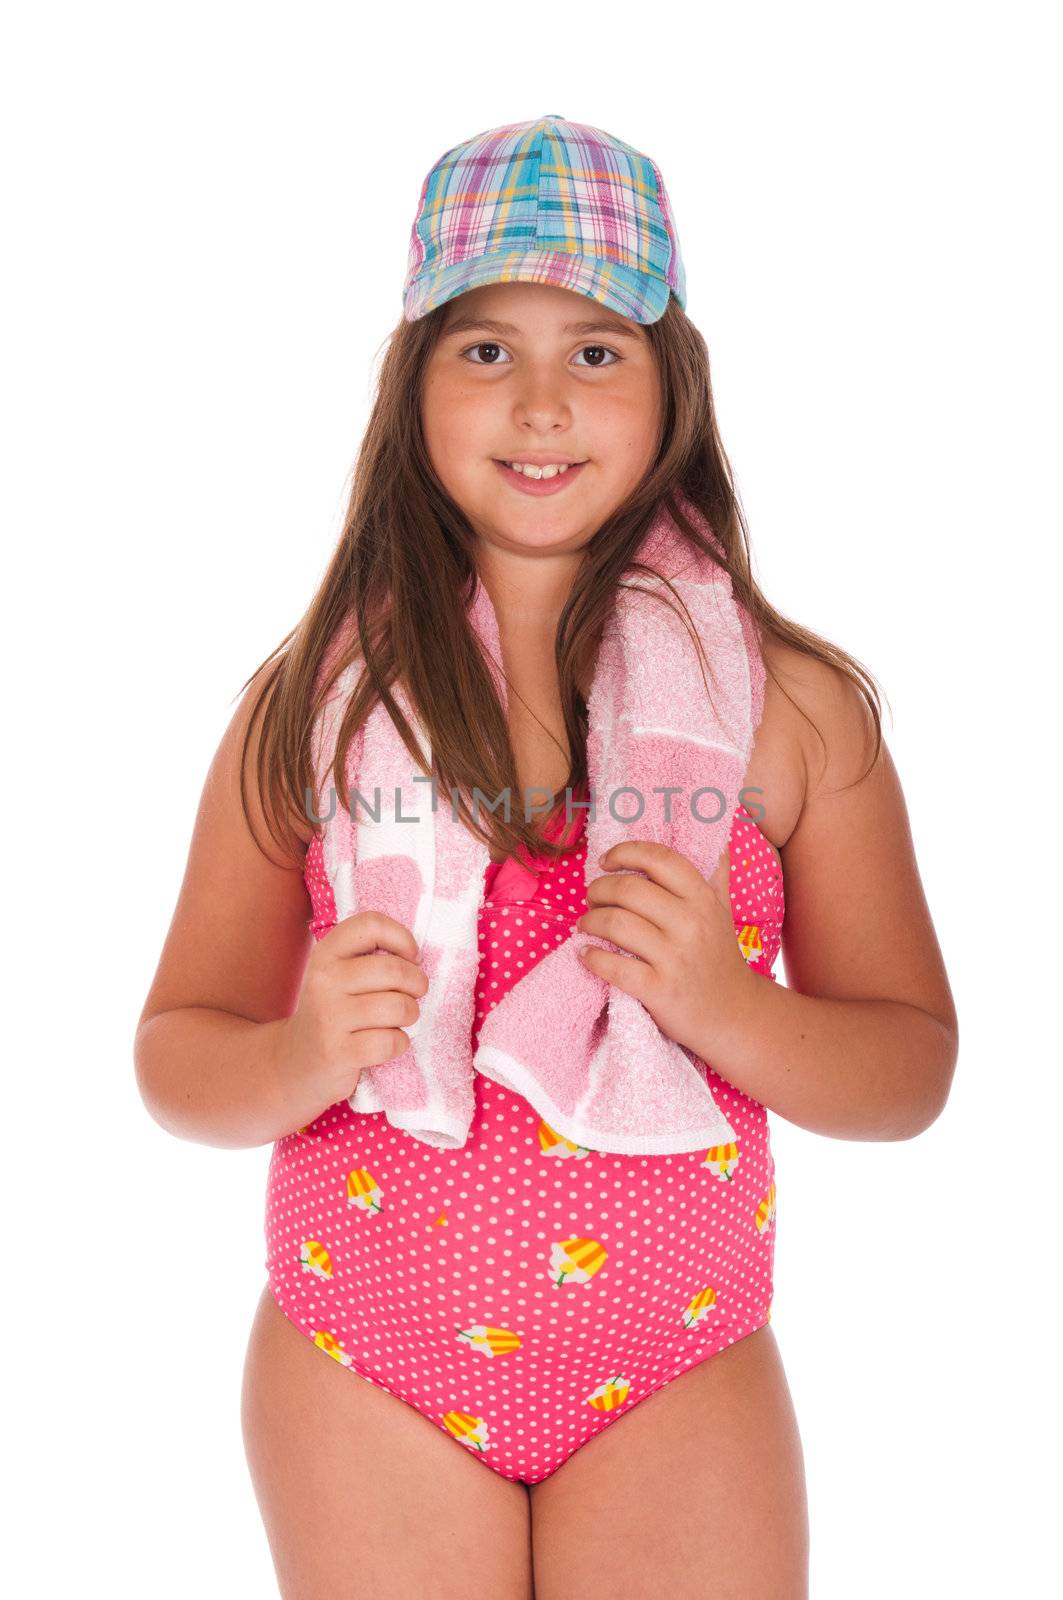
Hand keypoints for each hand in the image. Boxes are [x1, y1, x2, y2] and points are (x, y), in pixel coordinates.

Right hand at [271, 910, 427, 1125]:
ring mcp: (328, 1016)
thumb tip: (416, 957)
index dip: (402, 938)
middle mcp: (323, 980)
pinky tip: (386, 1043)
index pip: (371, 925)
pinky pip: (391, 1042)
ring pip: (398, 1007)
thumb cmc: (333, 1012)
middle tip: (413, 994)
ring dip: (410, 1016)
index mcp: (326, 953)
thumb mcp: (339, 975)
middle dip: (417, 984)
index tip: (410, 958)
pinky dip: (399, 1044)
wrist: (295, 1062)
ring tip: (398, 1020)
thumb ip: (370, 957)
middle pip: (395, 970)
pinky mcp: (337, 1052)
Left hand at [575, 838, 754, 1060]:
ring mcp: (675, 958)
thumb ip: (716, 875)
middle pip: (628, 888)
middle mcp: (691, 924)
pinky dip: (592, 957)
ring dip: (590, 921)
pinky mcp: (660, 990)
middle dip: (598, 890)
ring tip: (586, 924)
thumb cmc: (719, 958)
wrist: (734, 1014)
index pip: (659, 859)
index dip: (625, 852)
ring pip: (616, 923)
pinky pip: (613, 966)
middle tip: (591, 898)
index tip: (605, 861)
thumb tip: (716, 838)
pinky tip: (586, 954)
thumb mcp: (724, 912)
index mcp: (703, 899)